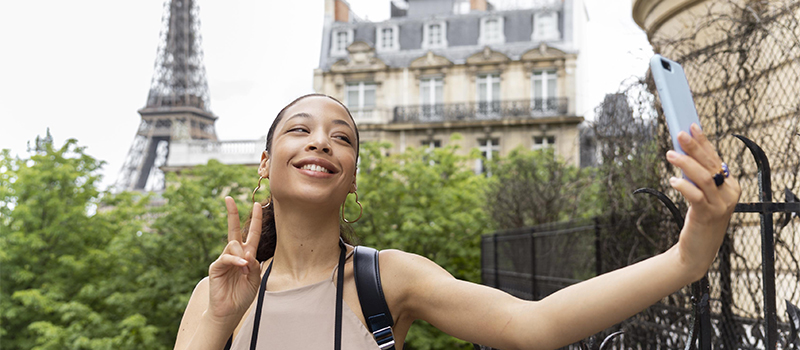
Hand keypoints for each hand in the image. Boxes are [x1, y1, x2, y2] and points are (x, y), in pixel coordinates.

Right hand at [206, 198, 262, 325]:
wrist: (229, 311)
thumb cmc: (242, 296)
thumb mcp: (255, 280)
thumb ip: (255, 266)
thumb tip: (248, 254)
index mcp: (247, 256)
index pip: (251, 234)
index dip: (254, 220)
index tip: (257, 205)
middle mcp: (235, 254)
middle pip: (234, 230)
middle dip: (232, 214)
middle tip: (229, 198)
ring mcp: (224, 260)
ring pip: (234, 246)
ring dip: (242, 256)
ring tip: (245, 269)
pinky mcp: (216, 267)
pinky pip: (226, 258)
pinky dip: (235, 260)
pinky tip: (241, 265)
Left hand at [667, 124, 740, 278]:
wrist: (697, 251)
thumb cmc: (698, 219)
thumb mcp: (701, 195)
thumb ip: (697, 177)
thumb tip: (682, 153)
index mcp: (731, 185)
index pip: (716, 158)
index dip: (704, 142)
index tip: (692, 126)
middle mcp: (730, 194)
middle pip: (711, 164)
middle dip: (695, 147)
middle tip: (680, 134)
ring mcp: (721, 205)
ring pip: (704, 177)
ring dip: (686, 163)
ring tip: (670, 154)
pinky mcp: (708, 215)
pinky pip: (696, 196)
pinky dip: (684, 186)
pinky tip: (672, 180)